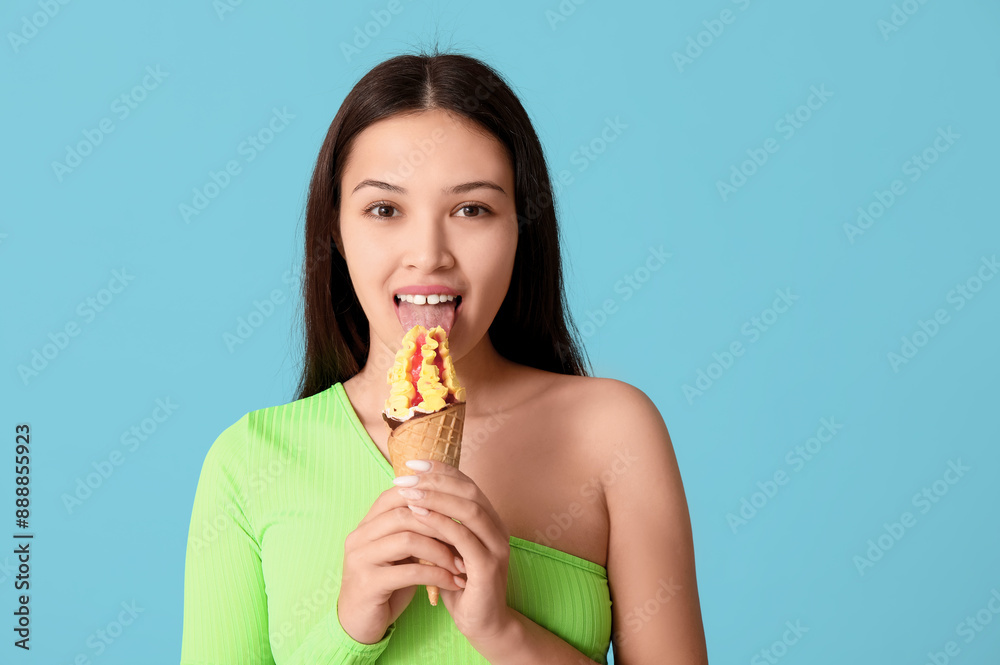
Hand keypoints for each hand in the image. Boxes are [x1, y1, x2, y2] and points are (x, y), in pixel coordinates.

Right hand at [338, 483, 465, 643]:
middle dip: (440, 525)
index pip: (396, 494)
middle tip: (467, 537)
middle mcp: (359, 536)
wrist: (359, 624)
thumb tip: (452, 510)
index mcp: (366, 524)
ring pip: (407, 540)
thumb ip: (415, 531)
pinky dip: (437, 575)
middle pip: (404, 514)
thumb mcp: (401, 554)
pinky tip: (454, 582)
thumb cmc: (387, 585)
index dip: (428, 497)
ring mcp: (360, 559)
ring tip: (462, 563)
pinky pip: (409, 572)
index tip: (458, 509)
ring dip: (441, 550)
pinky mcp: (367, 584)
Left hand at [395, 459, 514, 642]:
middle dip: (435, 479)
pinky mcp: (488, 568)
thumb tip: (409, 495)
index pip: (466, 484)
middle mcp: (497, 529)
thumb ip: (437, 524)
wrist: (483, 624)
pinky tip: (418, 517)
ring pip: (469, 510)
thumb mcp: (447, 548)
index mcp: (489, 520)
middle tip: (406, 476)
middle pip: (469, 491)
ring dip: (436, 498)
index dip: (441, 470)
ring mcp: (496, 547)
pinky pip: (464, 539)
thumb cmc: (460, 584)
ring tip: (408, 492)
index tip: (412, 463)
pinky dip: (441, 524)